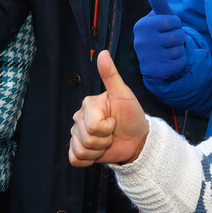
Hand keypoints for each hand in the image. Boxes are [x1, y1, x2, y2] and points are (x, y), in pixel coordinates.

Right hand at [69, 50, 148, 166]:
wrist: (137, 139)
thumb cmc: (132, 115)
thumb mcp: (124, 94)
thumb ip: (111, 75)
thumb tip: (103, 53)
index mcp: (88, 104)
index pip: (92, 126)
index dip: (107, 128)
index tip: (114, 121)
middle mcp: (79, 118)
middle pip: (86, 139)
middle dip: (104, 140)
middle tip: (113, 132)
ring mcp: (77, 134)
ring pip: (81, 150)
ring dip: (99, 150)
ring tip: (107, 141)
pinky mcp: (78, 150)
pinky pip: (75, 159)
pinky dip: (89, 159)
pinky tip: (98, 151)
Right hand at [133, 0, 185, 80]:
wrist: (154, 57)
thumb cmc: (160, 32)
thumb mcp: (160, 17)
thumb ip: (158, 2)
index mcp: (142, 26)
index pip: (173, 21)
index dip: (176, 24)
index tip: (168, 27)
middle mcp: (141, 42)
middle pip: (177, 36)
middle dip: (179, 37)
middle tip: (170, 40)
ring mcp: (148, 58)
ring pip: (179, 50)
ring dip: (179, 49)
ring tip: (169, 49)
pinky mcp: (156, 71)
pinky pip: (179, 63)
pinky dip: (179, 61)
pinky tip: (170, 59)